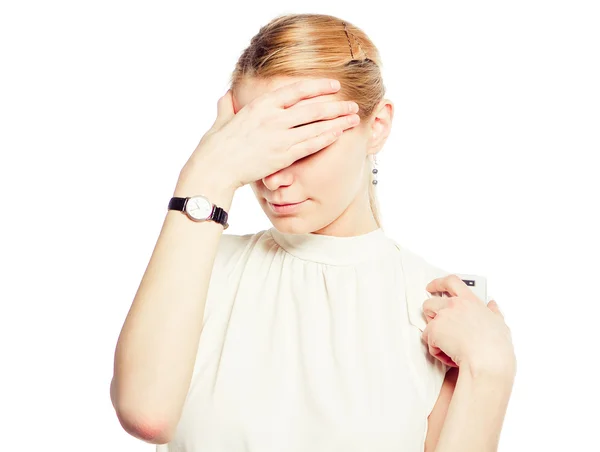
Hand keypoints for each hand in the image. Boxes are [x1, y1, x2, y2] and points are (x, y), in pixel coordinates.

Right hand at [183, 78, 360, 190]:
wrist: (215, 168)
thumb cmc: (215, 146)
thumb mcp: (221, 119)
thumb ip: (228, 106)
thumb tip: (227, 96)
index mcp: (261, 105)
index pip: (297, 90)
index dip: (318, 86)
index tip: (334, 85)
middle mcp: (273, 117)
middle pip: (313, 108)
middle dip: (335, 106)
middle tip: (352, 104)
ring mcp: (280, 136)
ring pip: (316, 126)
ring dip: (337, 122)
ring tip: (353, 118)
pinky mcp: (283, 156)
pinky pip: (310, 145)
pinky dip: (326, 138)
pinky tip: (339, 134)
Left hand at [421, 275, 515, 376]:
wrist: (487, 361)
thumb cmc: (496, 346)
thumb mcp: (500, 324)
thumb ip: (493, 312)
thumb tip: (492, 305)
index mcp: (470, 300)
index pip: (451, 282)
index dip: (438, 283)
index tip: (432, 287)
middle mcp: (454, 305)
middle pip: (431, 302)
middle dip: (431, 315)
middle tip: (439, 328)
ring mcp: (443, 316)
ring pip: (426, 321)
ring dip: (432, 332)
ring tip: (448, 345)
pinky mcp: (434, 330)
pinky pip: (428, 340)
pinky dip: (436, 350)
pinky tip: (450, 356)